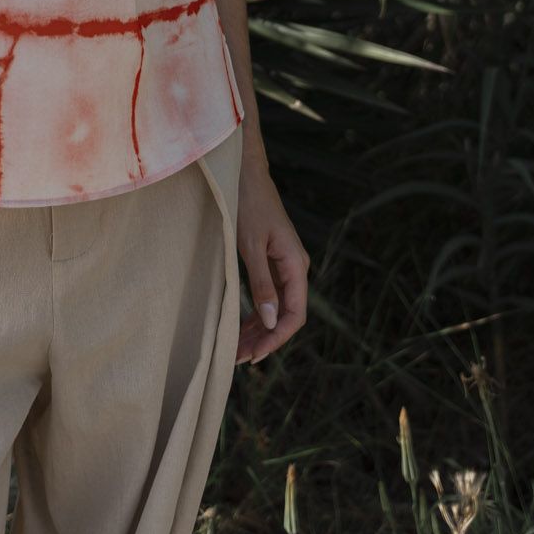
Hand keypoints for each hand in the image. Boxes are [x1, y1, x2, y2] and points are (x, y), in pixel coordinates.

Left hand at [233, 150, 308, 364]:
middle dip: (264, 339)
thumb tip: (271, 321)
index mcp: (297, 265)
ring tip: (236, 350)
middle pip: (286, 315)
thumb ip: (261, 284)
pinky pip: (269, 296)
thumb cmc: (247, 205)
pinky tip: (240, 327)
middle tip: (238, 359)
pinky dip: (256, 313)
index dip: (277, 338)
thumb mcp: (251, 246)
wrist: (244, 174)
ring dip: (259, 330)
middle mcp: (295, 268)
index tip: (254, 355)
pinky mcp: (271, 262)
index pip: (295, 315)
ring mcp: (284, 266)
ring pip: (277, 308)